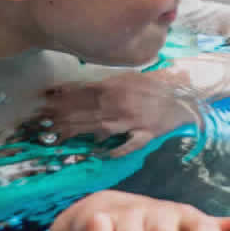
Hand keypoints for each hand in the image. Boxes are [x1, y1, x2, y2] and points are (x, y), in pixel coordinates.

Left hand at [39, 75, 198, 154]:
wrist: (188, 92)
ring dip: (77, 131)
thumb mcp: (133, 75)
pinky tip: (102, 155)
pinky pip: (128, 145)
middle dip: (61, 115)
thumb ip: (109, 83)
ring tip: (57, 136)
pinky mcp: (145, 134)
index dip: (61, 96)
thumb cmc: (161, 82)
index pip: (82, 91)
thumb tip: (84, 88)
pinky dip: (116, 150)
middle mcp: (120, 103)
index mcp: (116, 86)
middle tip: (41, 120)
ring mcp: (132, 120)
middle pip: (84, 110)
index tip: (43, 99)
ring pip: (98, 127)